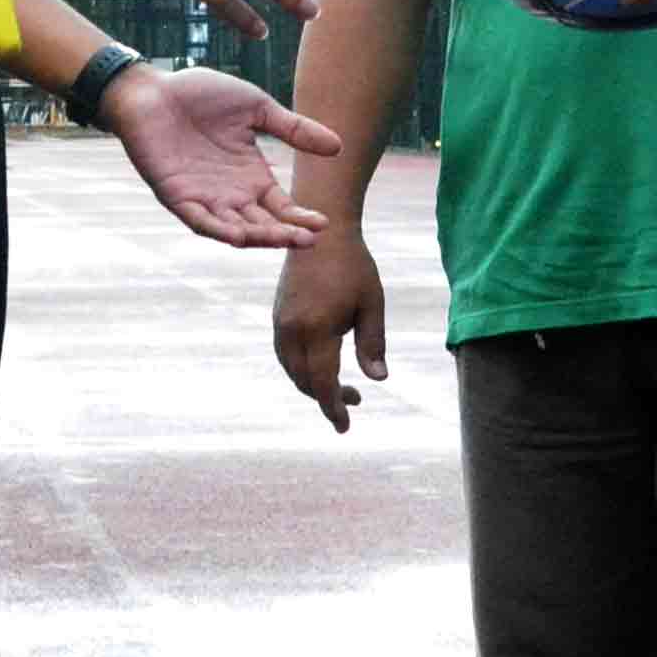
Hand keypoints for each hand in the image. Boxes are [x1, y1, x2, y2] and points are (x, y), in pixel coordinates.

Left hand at [104, 60, 340, 249]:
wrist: (153, 89)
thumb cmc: (201, 95)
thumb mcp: (257, 108)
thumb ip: (293, 128)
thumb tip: (338, 146)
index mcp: (251, 176)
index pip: (281, 207)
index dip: (300, 218)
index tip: (323, 222)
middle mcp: (230, 194)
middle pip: (263, 224)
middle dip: (285, 234)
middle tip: (310, 240)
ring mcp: (203, 198)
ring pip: (235, 229)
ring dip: (259, 237)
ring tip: (283, 239)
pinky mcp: (176, 196)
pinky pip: (199, 220)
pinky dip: (217, 229)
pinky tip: (237, 235)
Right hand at [272, 222, 388, 432]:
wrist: (320, 230)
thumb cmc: (353, 266)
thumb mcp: (371, 304)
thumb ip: (372, 343)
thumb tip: (379, 380)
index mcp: (316, 329)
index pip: (323, 383)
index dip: (333, 408)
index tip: (345, 426)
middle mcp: (292, 330)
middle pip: (305, 381)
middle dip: (327, 399)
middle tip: (356, 400)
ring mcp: (281, 322)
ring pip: (292, 370)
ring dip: (313, 385)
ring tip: (340, 388)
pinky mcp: (277, 315)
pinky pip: (285, 354)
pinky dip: (301, 368)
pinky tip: (321, 365)